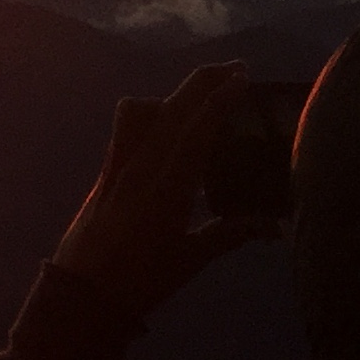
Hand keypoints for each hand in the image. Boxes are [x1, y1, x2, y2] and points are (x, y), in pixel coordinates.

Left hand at [46, 61, 279, 317]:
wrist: (85, 290)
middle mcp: (142, 163)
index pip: (197, 127)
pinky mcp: (106, 167)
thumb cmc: (143, 278)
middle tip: (235, 68)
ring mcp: (119, 161)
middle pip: (173, 107)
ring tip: (203, 93)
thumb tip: (275, 225)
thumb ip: (232, 232)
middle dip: (203, 82)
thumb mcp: (193, 257)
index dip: (219, 98)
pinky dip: (148, 111)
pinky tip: (164, 122)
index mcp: (169, 184)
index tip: (241, 76)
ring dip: (176, 93)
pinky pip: (126, 125)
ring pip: (144, 109)